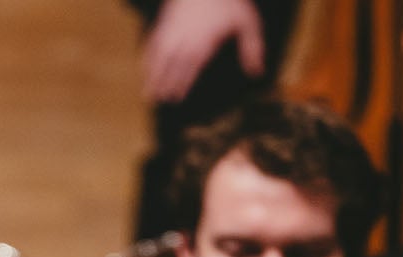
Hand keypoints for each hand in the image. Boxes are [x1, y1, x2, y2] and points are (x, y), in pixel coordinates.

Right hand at [141, 0, 265, 103]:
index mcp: (203, 43)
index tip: (176, 98)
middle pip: (171, 66)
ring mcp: (171, 29)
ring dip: (151, 75)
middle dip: (164, 84)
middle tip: (158, 101)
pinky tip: (144, 66)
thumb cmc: (228, 0)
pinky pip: (152, 42)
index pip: (190, 69)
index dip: (182, 84)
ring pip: (158, 57)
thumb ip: (252, 48)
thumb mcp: (247, 22)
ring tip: (147, 93)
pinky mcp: (164, 20)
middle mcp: (184, 39)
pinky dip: (147, 56)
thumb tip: (257, 73)